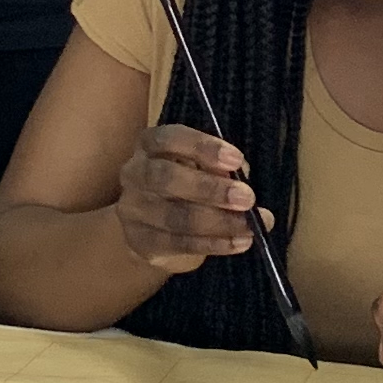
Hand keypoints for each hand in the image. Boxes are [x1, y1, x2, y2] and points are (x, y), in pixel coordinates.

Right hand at [113, 124, 262, 273]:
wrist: (152, 227)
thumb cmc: (184, 186)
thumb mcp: (200, 167)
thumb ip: (218, 167)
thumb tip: (241, 176)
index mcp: (149, 146)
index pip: (168, 139)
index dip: (201, 147)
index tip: (236, 160)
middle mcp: (134, 174)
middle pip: (165, 178)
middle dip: (209, 189)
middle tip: (247, 198)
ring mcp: (133, 210)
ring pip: (174, 217)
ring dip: (218, 222)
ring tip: (250, 225)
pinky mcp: (140, 242)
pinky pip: (179, 244)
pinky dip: (214, 244)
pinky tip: (240, 241)